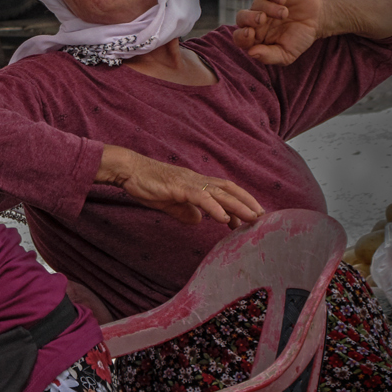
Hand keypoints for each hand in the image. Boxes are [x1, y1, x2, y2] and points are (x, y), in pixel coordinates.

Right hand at [96, 145, 264, 227]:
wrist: (130, 170)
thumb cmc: (146, 184)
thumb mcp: (169, 202)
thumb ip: (184, 211)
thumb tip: (198, 221)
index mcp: (196, 183)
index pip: (224, 191)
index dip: (239, 202)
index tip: (249, 218)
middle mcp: (197, 180)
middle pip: (229, 189)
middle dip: (247, 203)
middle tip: (262, 218)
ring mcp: (189, 182)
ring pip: (220, 193)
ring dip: (238, 206)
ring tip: (252, 219)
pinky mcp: (179, 187)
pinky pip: (201, 198)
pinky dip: (215, 208)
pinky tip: (224, 219)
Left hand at [232, 0, 322, 65]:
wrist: (317, 20)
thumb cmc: (299, 39)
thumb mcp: (287, 54)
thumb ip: (269, 56)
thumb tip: (251, 53)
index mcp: (255, 37)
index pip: (239, 37)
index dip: (241, 36)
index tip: (250, 33)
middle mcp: (255, 20)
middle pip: (241, 17)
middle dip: (249, 18)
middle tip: (262, 19)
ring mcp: (264, 3)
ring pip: (257, 3)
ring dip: (269, 8)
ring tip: (284, 13)